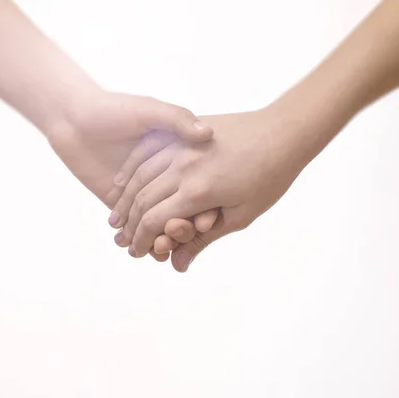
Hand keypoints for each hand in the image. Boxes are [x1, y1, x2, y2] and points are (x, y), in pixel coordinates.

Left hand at [45, 90, 214, 260]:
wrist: (73, 120)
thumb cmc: (115, 109)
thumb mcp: (151, 110)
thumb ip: (178, 120)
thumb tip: (206, 133)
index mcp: (180, 159)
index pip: (202, 188)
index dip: (208, 205)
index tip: (210, 218)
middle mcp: (166, 180)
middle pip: (185, 212)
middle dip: (186, 227)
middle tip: (187, 234)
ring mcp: (145, 196)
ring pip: (164, 226)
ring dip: (168, 240)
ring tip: (166, 246)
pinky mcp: (123, 208)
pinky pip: (141, 232)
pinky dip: (149, 245)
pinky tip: (153, 252)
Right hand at [110, 90, 342, 270]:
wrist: (282, 132)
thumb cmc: (269, 177)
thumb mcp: (240, 216)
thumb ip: (204, 239)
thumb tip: (178, 265)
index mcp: (198, 192)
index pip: (154, 221)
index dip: (142, 241)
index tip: (137, 253)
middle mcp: (183, 167)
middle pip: (142, 200)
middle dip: (129, 224)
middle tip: (121, 239)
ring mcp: (181, 146)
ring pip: (139, 175)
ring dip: (124, 199)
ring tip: (116, 217)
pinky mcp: (182, 132)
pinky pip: (148, 150)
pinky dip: (131, 168)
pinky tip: (122, 181)